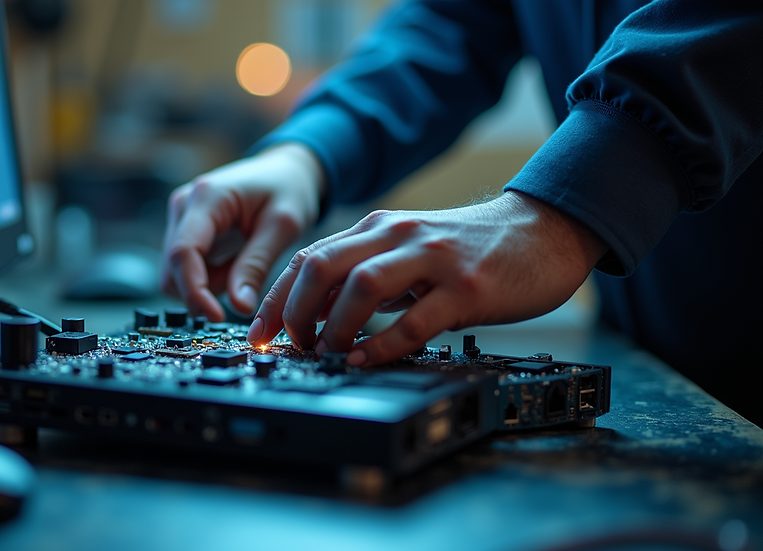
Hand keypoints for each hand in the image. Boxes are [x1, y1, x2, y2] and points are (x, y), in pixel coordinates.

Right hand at [161, 143, 323, 320]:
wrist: (285, 171)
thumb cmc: (288, 190)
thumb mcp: (283, 226)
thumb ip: (257, 265)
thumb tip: (239, 307)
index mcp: (207, 197)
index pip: (183, 253)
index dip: (195, 291)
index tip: (217, 317)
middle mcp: (184, 205)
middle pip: (172, 268)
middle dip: (203, 291)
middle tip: (246, 287)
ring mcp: (180, 217)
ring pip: (175, 273)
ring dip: (208, 285)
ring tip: (245, 266)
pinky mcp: (184, 230)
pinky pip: (186, 269)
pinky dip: (209, 278)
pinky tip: (235, 263)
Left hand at [245, 191, 607, 365]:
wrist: (542, 231)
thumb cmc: (470, 249)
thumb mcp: (409, 252)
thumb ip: (369, 274)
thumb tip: (320, 315)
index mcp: (378, 228)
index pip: (308, 257)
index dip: (276, 299)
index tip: (259, 334)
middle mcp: (397, 236)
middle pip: (321, 266)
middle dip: (294, 312)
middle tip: (292, 347)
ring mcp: (431, 259)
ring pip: (360, 287)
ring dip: (333, 327)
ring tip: (328, 353)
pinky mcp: (464, 287)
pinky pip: (413, 320)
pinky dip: (382, 345)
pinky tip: (366, 360)